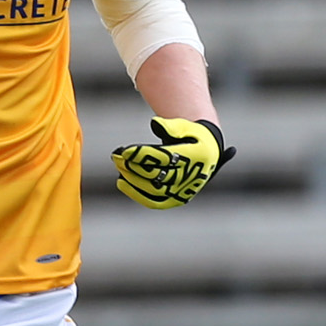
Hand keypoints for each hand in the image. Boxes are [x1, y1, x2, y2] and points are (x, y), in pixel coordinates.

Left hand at [113, 116, 232, 208]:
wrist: (208, 154)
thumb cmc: (193, 137)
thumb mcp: (188, 127)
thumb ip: (172, 126)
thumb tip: (155, 123)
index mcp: (198, 156)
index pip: (165, 158)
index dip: (144, 155)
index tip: (126, 151)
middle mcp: (194, 177)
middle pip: (157, 174)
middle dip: (134, 166)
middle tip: (117, 157)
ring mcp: (185, 190)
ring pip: (154, 189)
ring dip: (133, 179)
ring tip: (119, 167)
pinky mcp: (177, 199)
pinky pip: (155, 202)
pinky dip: (137, 195)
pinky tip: (122, 183)